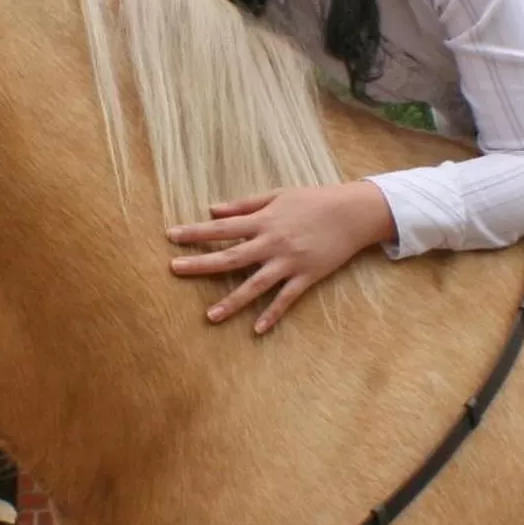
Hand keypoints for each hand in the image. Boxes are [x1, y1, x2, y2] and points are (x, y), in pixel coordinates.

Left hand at [166, 181, 396, 333]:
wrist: (353, 212)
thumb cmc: (314, 200)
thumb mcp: (277, 195)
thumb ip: (243, 205)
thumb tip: (211, 209)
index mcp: (263, 220)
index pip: (222, 227)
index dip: (195, 231)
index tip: (171, 236)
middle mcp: (272, 242)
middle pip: (230, 256)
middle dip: (201, 264)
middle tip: (174, 270)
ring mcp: (289, 262)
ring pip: (255, 285)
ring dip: (231, 300)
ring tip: (209, 316)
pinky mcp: (307, 276)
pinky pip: (286, 299)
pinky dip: (272, 314)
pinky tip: (256, 329)